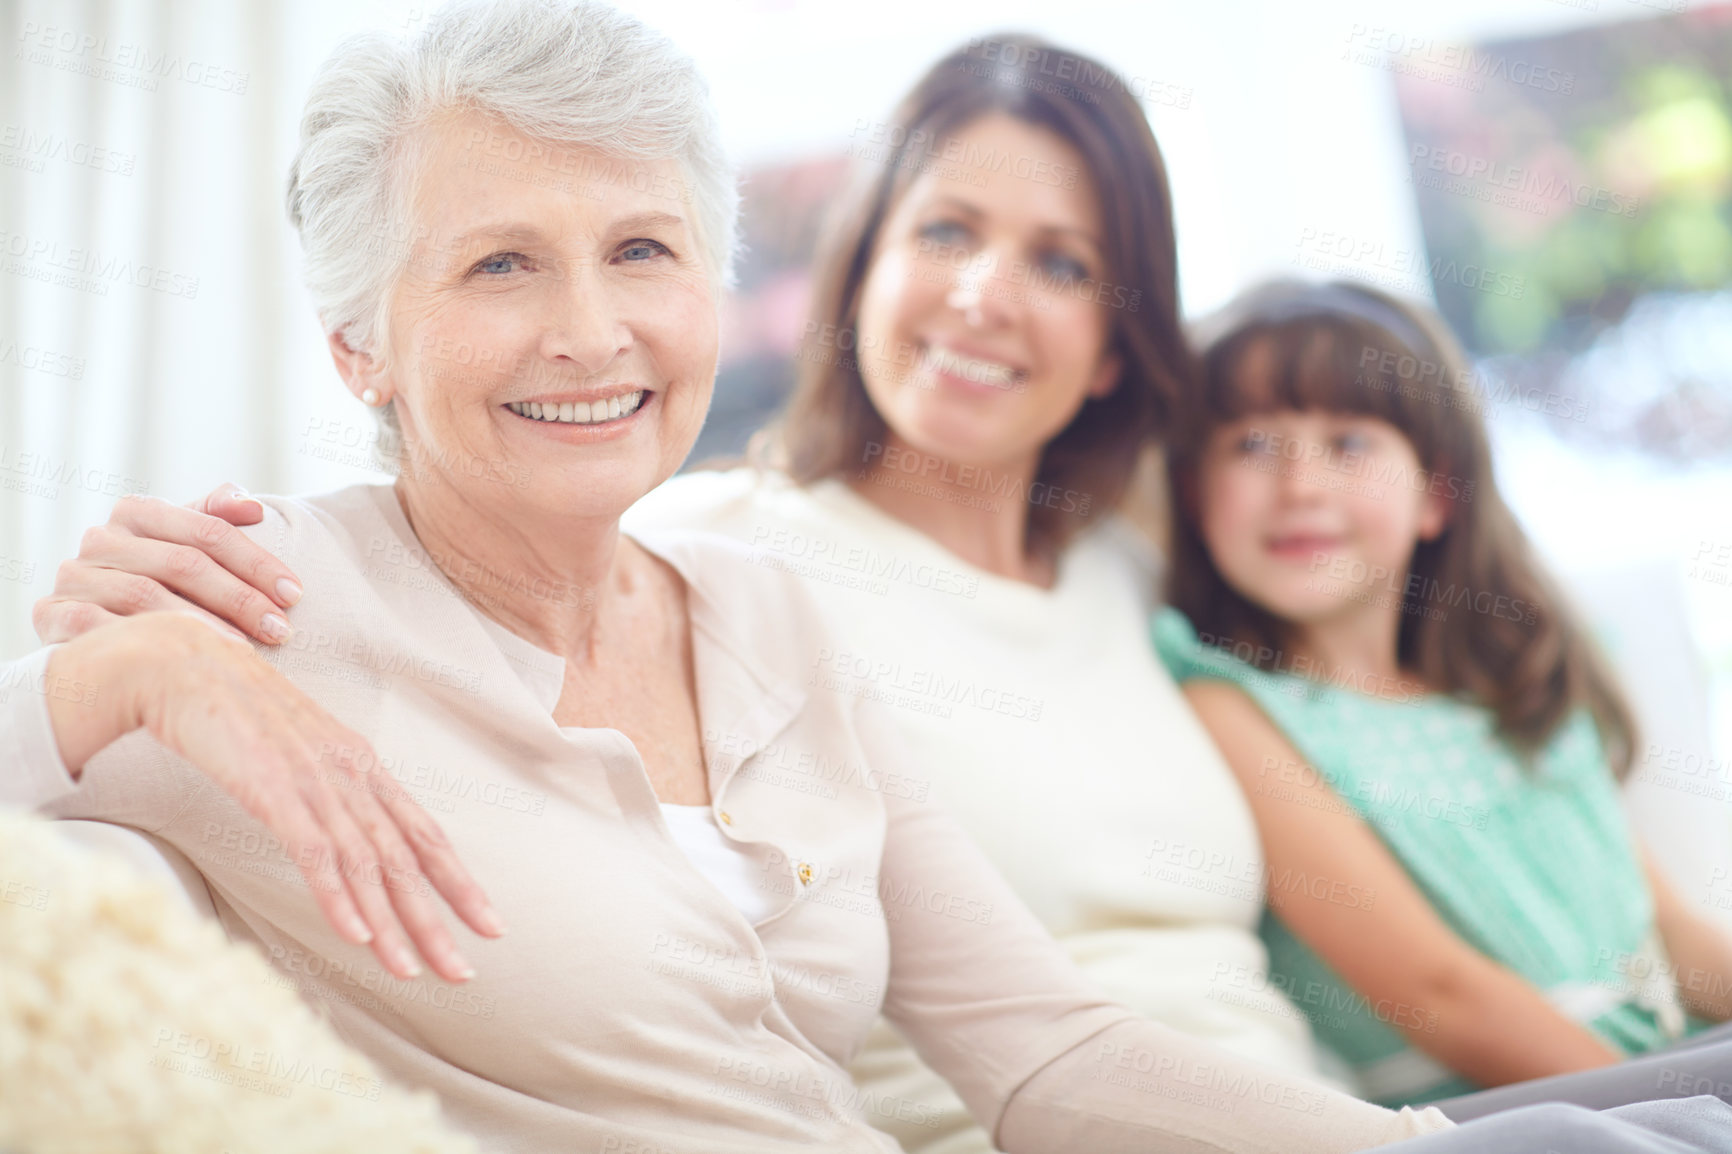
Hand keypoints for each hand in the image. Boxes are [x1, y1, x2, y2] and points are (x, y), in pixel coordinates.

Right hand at [35, 485, 305, 647]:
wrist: (88, 624)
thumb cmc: (156, 579)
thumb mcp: (184, 542)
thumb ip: (215, 516)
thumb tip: (251, 505)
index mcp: (137, 511)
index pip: (209, 531)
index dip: (257, 562)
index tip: (295, 593)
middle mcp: (101, 538)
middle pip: (183, 564)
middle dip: (240, 598)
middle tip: (282, 630)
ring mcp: (74, 575)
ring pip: (147, 598)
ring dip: (202, 626)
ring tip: (245, 652)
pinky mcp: (52, 614)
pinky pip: (101, 629)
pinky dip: (146, 645)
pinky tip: (183, 664)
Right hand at [48, 613, 504, 982]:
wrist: (185, 663)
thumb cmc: (238, 712)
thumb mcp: (300, 753)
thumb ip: (328, 791)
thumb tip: (347, 835)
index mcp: (362, 766)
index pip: (424, 832)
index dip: (458, 882)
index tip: (488, 924)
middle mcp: (351, 773)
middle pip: (407, 856)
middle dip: (440, 916)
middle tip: (466, 971)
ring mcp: (314, 780)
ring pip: (367, 862)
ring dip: (391, 922)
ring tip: (413, 971)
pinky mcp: (271, 787)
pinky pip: (313, 849)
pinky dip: (337, 894)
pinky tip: (356, 935)